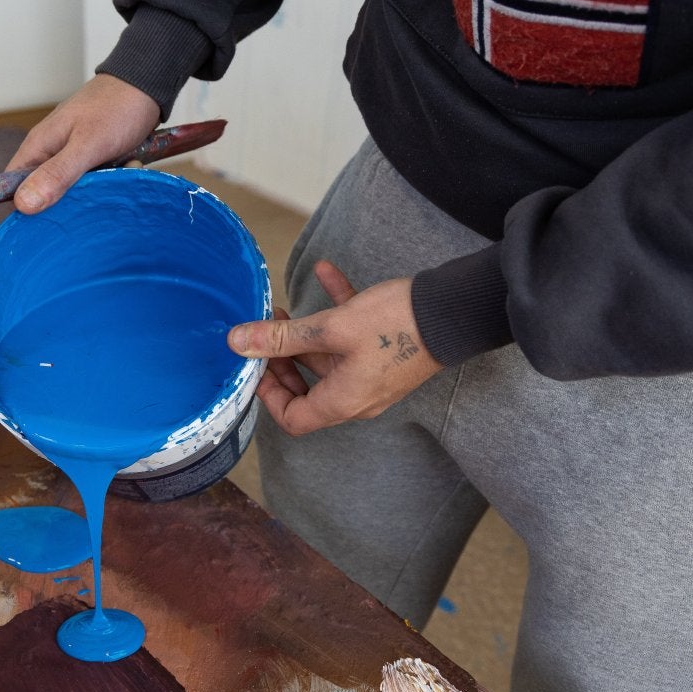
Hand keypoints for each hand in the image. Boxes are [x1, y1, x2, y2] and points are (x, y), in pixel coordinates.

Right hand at [9, 74, 160, 212]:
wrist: (146, 83)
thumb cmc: (115, 109)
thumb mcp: (87, 144)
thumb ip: (57, 173)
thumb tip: (22, 204)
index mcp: (39, 146)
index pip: (14, 187)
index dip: (24, 208)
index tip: (46, 224)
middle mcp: (51, 152)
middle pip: (47, 193)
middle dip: (72, 200)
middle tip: (96, 193)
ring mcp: (73, 154)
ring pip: (76, 189)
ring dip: (98, 188)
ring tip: (119, 172)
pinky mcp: (93, 157)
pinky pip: (96, 179)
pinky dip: (112, 177)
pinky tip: (128, 165)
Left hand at [227, 260, 442, 435]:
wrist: (454, 310)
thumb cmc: (396, 325)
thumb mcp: (331, 328)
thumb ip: (283, 338)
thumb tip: (238, 342)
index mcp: (343, 401)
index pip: (293, 418)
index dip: (268, 396)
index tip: (254, 365)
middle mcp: (357, 396)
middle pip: (306, 389)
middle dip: (280, 361)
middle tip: (263, 336)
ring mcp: (372, 374)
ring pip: (326, 360)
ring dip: (302, 336)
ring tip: (283, 306)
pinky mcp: (384, 352)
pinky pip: (351, 338)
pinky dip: (335, 311)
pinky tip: (325, 272)